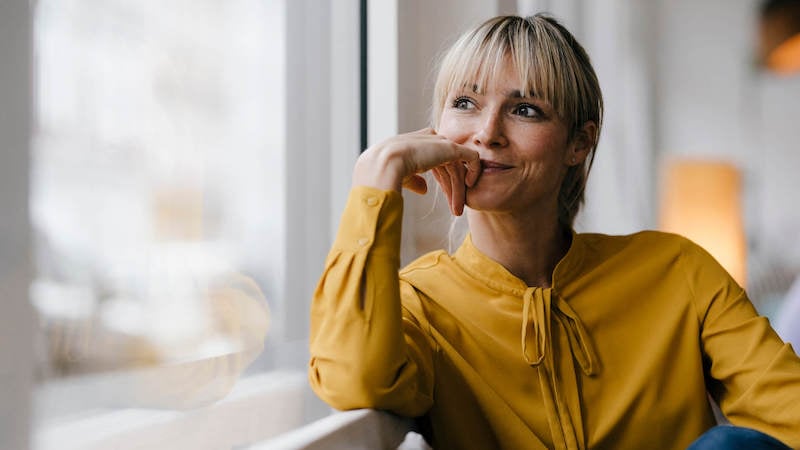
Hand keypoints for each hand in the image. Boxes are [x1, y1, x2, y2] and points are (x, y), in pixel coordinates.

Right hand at [353, 128, 480, 214]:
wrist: (384, 164)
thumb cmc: (385, 172)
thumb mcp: (402, 176)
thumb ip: (414, 179)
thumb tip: (424, 189)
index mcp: (416, 143)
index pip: (436, 160)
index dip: (442, 178)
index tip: (444, 195)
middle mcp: (429, 140)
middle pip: (448, 165)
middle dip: (452, 187)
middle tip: (455, 209)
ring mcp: (440, 142)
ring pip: (457, 167)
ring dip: (457, 190)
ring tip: (457, 210)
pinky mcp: (451, 148)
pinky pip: (471, 158)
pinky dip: (474, 171)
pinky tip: (469, 187)